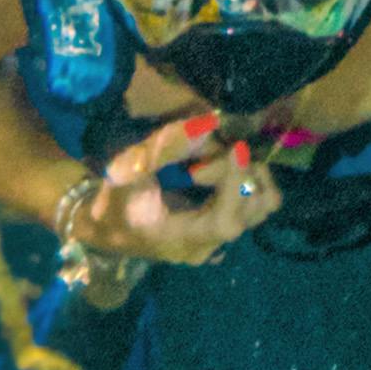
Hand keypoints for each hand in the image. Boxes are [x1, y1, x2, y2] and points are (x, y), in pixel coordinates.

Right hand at [87, 116, 283, 266]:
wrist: (107, 225)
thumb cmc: (114, 201)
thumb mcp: (127, 172)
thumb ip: (165, 148)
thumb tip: (208, 123)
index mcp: (182, 241)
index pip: (227, 221)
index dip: (237, 184)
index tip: (235, 148)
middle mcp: (208, 246)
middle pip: (254, 210)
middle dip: (239, 174)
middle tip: (202, 161)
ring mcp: (220, 239)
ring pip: (262, 204)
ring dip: (246, 173)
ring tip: (209, 163)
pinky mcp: (225, 226)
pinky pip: (254, 201)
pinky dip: (245, 178)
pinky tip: (215, 169)